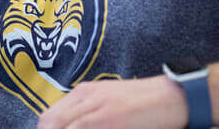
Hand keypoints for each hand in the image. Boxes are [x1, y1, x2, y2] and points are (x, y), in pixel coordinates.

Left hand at [38, 75, 187, 128]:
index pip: (48, 119)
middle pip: (49, 125)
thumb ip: (88, 113)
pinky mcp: (107, 119)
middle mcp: (85, 97)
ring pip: (60, 128)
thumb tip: (70, 126)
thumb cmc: (143, 103)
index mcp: (83, 92)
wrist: (171, 97)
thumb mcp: (109, 101)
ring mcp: (95, 108)